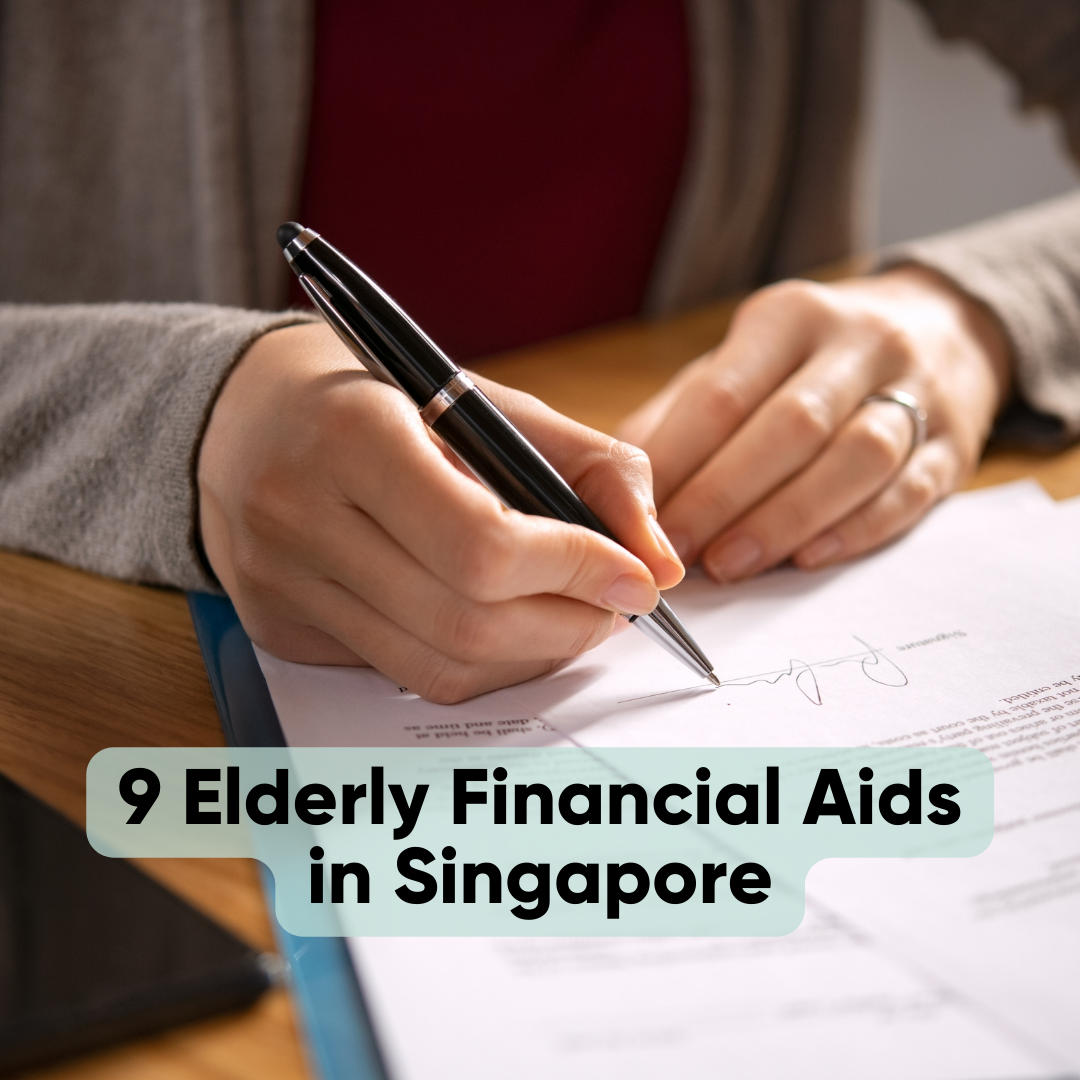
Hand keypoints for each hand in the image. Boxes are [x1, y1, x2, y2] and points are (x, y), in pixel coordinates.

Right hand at [197, 323, 682, 702]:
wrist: (243, 418)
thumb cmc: (379, 399)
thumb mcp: (488, 401)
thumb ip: (592, 467)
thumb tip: (661, 561)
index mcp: (352, 435)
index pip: (482, 545)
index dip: (576, 571)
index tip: (635, 577)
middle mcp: (299, 516)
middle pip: (466, 621)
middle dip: (569, 625)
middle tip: (614, 604)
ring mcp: (281, 583)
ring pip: (438, 666)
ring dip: (531, 654)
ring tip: (569, 615)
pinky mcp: (280, 629)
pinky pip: (403, 674)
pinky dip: (476, 663)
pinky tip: (500, 625)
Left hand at [619, 266, 1010, 580]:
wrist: (941, 329)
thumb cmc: (808, 361)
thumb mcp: (741, 361)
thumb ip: (679, 417)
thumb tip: (617, 487)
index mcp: (788, 317)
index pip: (723, 393)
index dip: (678, 461)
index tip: (639, 518)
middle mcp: (858, 343)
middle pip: (789, 426)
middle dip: (723, 496)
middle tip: (675, 552)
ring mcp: (917, 390)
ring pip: (854, 457)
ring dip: (785, 519)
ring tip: (730, 564)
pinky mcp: (954, 443)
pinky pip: (908, 491)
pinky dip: (855, 530)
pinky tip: (807, 559)